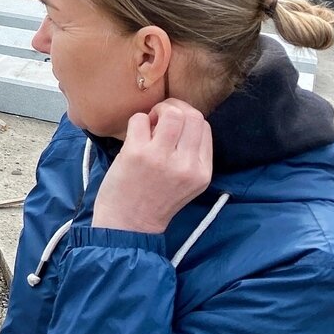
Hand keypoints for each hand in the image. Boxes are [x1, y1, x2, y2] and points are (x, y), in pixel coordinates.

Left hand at [91, 99, 211, 233]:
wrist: (129, 224)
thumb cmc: (154, 200)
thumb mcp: (187, 182)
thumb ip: (190, 155)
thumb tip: (181, 117)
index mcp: (202, 172)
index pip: (205, 127)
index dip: (188, 119)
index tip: (172, 127)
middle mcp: (186, 165)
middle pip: (192, 115)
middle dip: (174, 108)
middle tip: (159, 119)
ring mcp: (161, 158)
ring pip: (171, 113)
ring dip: (157, 111)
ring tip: (148, 125)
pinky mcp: (137, 154)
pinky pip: (139, 119)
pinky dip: (136, 120)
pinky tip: (134, 136)